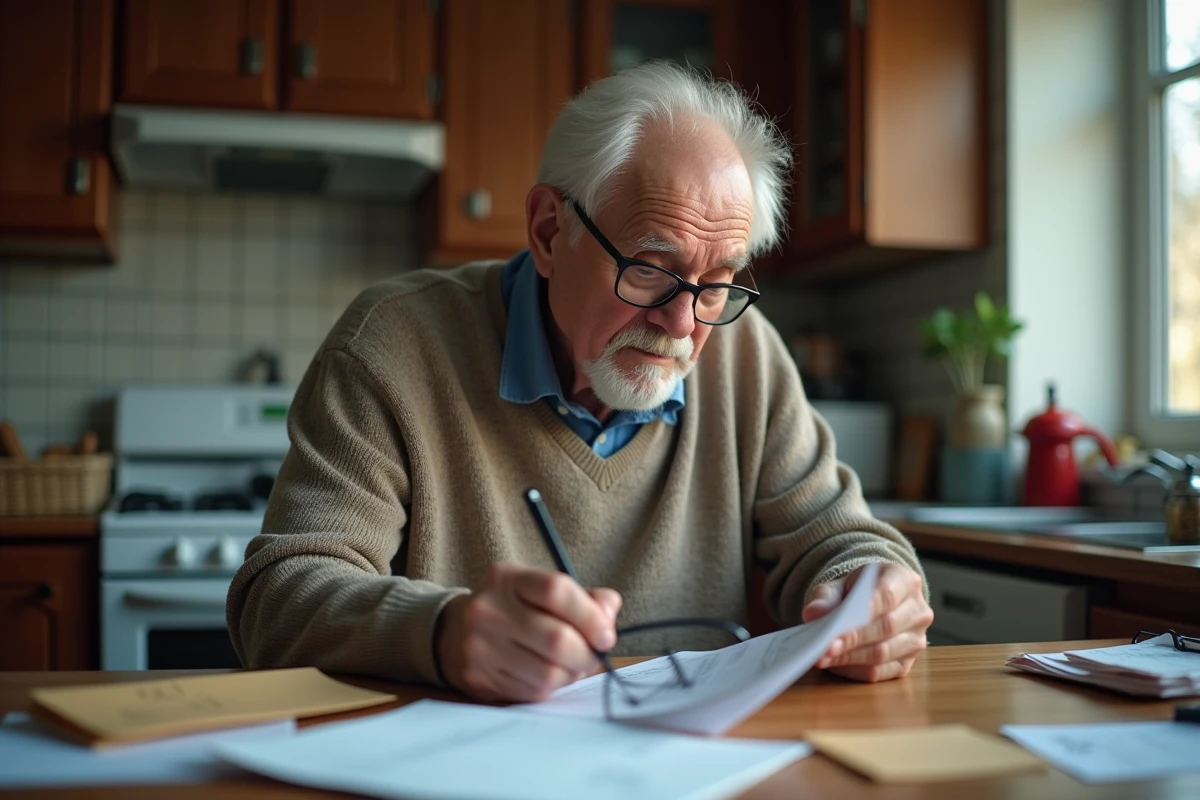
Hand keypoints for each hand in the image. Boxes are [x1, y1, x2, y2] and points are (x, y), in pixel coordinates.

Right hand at [435, 562, 621, 701]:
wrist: (454, 633)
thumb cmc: (512, 610)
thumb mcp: (539, 590)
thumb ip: (582, 598)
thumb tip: (609, 615)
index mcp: (508, 579)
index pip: (556, 590)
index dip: (590, 615)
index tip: (606, 634)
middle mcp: (489, 610)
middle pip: (557, 638)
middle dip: (586, 654)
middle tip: (592, 655)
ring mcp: (480, 646)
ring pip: (548, 673)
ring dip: (570, 674)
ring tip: (567, 665)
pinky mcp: (478, 678)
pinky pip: (532, 692)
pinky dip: (550, 687)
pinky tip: (545, 675)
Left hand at [802, 563, 932, 682]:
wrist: (870, 603)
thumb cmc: (855, 592)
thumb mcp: (837, 587)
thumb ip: (825, 598)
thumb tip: (812, 614)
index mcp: (904, 580)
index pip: (886, 596)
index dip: (862, 613)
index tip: (836, 626)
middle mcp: (918, 610)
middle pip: (887, 627)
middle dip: (852, 640)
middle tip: (825, 647)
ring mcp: (917, 639)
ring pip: (884, 653)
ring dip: (850, 658)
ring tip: (824, 657)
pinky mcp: (909, 663)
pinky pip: (881, 672)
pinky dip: (855, 671)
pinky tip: (835, 666)